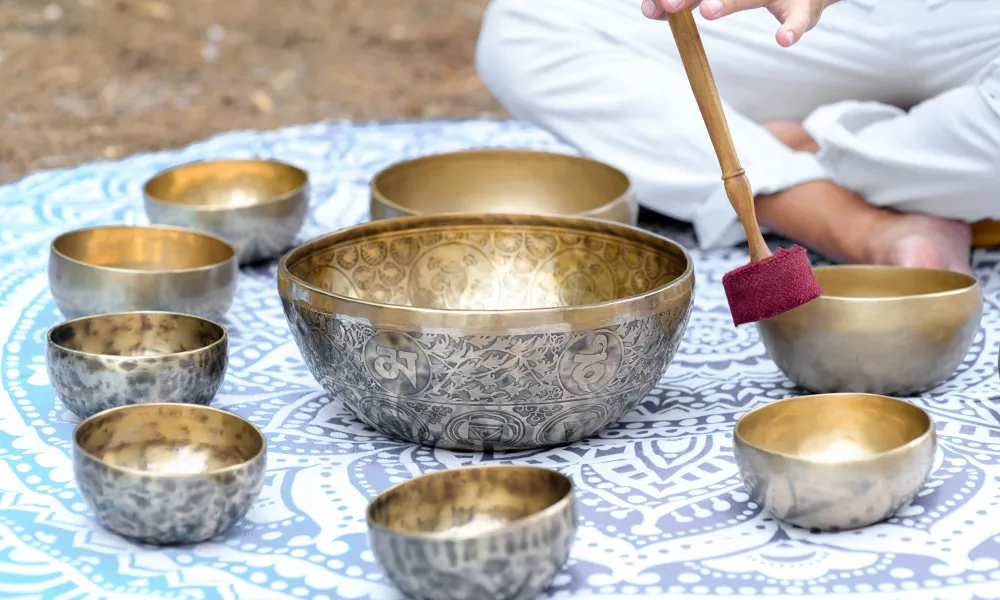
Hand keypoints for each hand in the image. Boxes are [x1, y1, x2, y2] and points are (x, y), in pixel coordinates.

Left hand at [641, 0, 837, 47]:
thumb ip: (690, 2)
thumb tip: (652, 8)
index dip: (670, 0)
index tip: (651, 10)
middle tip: (671, 5)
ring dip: (729, 2)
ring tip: (708, 10)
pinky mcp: (804, 6)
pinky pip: (798, 17)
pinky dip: (792, 28)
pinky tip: (782, 40)